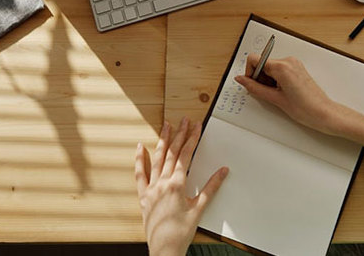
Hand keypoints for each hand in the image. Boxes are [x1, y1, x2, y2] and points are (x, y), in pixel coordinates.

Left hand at [135, 118, 228, 255]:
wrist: (164, 249)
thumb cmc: (181, 232)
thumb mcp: (199, 209)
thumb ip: (211, 187)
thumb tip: (223, 171)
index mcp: (176, 185)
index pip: (185, 155)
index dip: (192, 138)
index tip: (196, 126)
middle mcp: (162, 183)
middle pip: (172, 153)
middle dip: (179, 134)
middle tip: (184, 120)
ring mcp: (150, 188)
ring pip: (157, 159)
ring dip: (163, 141)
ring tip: (166, 125)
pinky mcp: (143, 196)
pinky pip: (139, 174)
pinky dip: (140, 160)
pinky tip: (141, 147)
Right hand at [235, 55, 363, 148]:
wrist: (323, 113)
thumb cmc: (305, 108)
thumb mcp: (275, 99)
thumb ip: (254, 88)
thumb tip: (242, 80)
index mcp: (282, 66)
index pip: (254, 59)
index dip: (250, 72)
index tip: (252, 84)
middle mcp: (288, 61)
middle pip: (262, 63)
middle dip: (260, 78)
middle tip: (268, 93)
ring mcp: (294, 64)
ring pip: (270, 67)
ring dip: (268, 80)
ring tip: (278, 95)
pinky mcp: (297, 68)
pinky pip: (279, 70)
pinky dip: (276, 80)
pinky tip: (282, 92)